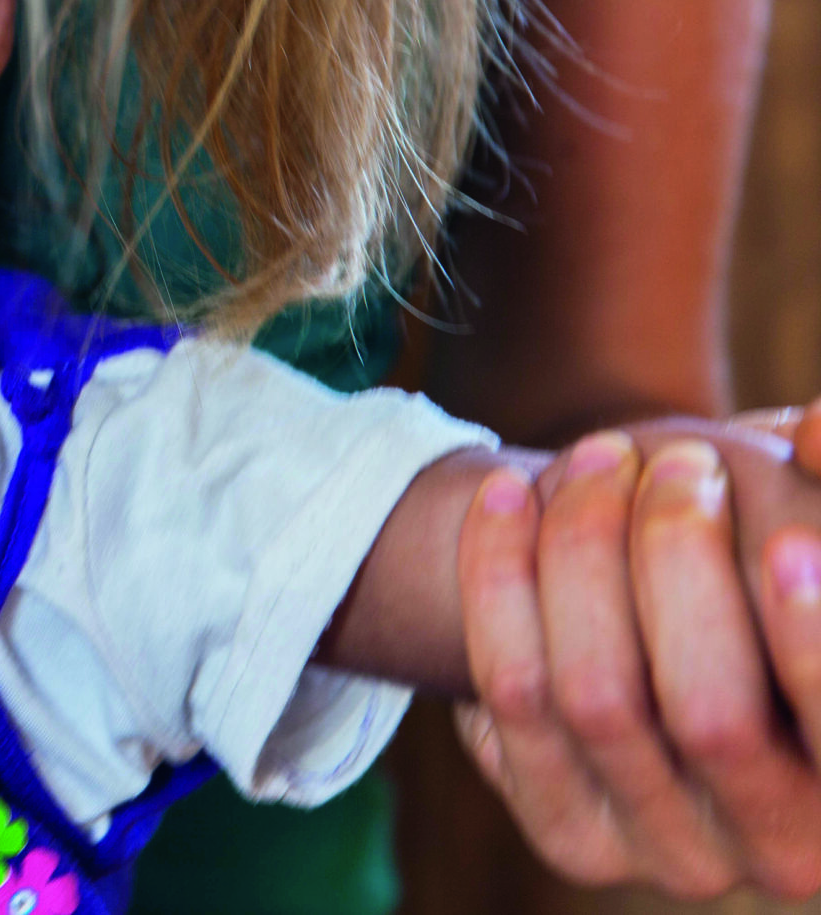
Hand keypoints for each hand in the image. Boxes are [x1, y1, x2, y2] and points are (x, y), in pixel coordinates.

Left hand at [455, 408, 820, 898]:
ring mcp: (667, 852)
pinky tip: (506, 490)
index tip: (783, 542)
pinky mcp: (567, 834)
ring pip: (592, 696)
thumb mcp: (811, 524)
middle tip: (678, 458)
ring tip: (598, 455)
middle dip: (680, 559)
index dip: (812, 645)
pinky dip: (496, 574)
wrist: (663, 628)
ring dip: (583, 548)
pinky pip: (508, 694)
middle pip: (709, 714)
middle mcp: (782, 850)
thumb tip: (816, 434)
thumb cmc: (773, 564)